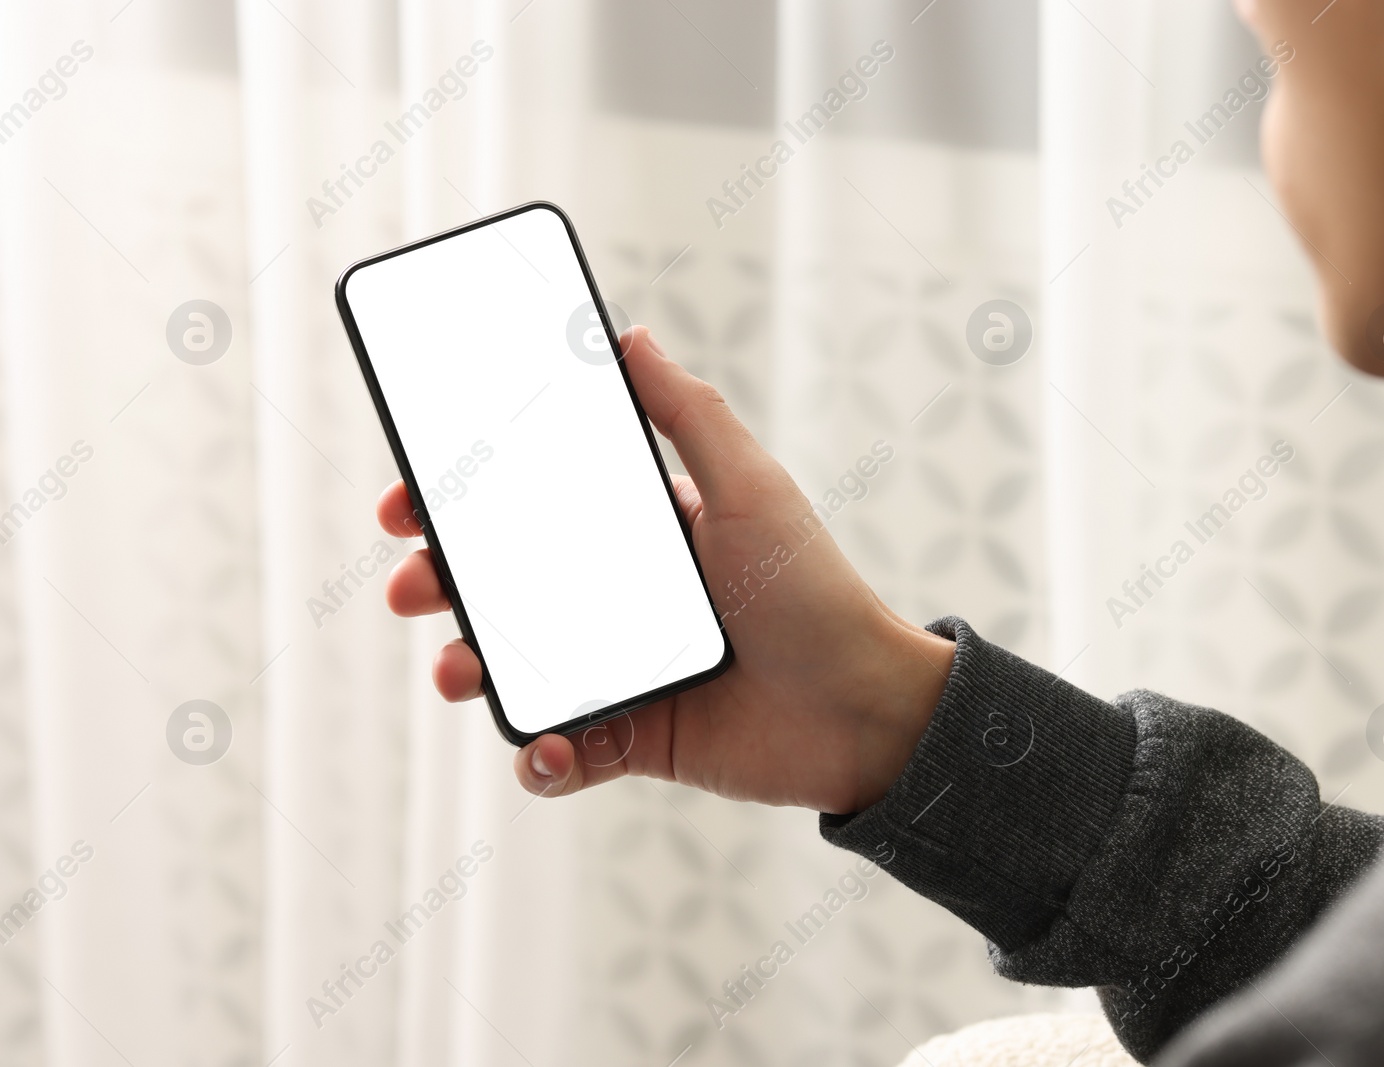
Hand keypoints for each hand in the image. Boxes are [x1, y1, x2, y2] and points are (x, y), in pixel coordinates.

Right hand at [378, 326, 954, 812]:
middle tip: (410, 585)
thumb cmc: (815, 591)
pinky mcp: (634, 740)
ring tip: (461, 670)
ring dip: (471, 668)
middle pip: (503, 588)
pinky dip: (541, 757)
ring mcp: (621, 672)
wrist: (864, 711)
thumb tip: (628, 335)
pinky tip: (545, 748)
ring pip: (516, 670)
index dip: (463, 503)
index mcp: (640, 535)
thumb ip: (688, 416)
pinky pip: (563, 751)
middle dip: (441, 583)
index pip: (531, 509)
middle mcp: (619, 601)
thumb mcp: (751, 488)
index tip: (409, 496)